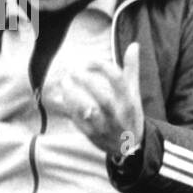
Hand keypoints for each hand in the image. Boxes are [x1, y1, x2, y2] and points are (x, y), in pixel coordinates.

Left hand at [47, 42, 144, 158]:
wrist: (130, 147)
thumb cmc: (130, 113)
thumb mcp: (134, 92)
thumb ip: (132, 69)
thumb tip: (134, 44)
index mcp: (129, 102)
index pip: (118, 81)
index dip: (102, 67)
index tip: (89, 61)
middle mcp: (119, 115)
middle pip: (103, 99)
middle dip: (86, 83)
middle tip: (73, 71)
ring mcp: (105, 126)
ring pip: (88, 112)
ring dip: (73, 96)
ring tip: (64, 83)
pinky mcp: (93, 135)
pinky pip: (77, 121)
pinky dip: (66, 109)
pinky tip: (58, 97)